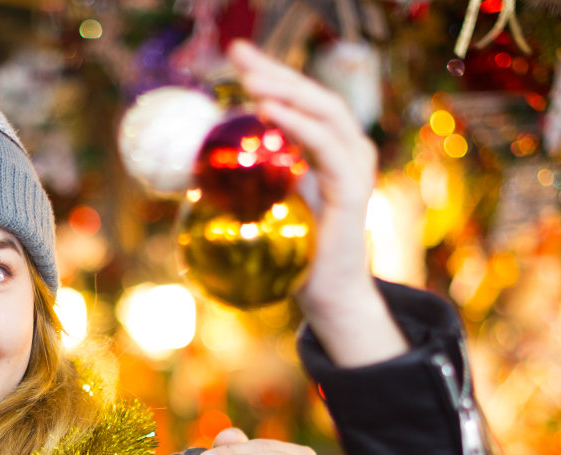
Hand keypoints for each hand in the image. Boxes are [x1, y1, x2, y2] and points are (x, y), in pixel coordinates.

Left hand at [227, 39, 406, 366]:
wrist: (327, 296)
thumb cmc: (296, 253)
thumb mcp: (268, 203)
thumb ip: (255, 175)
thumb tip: (205, 157)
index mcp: (329, 148)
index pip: (301, 100)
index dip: (271, 75)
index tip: (235, 57)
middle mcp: (348, 150)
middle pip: (314, 95)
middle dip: (275, 71)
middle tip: (238, 52)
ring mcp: (355, 167)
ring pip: (326, 111)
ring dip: (286, 90)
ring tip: (252, 78)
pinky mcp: (353, 190)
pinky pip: (328, 148)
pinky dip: (300, 124)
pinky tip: (270, 110)